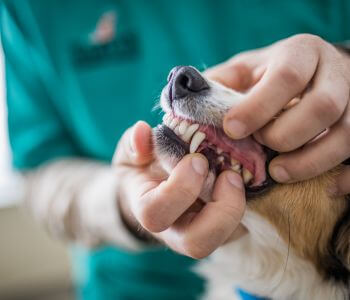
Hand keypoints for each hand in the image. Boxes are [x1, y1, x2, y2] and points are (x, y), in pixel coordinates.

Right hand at [113, 121, 245, 257]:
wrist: (156, 188)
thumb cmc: (144, 169)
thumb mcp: (133, 153)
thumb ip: (134, 143)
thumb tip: (142, 131)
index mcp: (149, 210)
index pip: (156, 214)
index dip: (179, 189)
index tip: (197, 159)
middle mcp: (176, 230)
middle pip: (197, 244)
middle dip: (219, 210)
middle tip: (229, 175)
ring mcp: (202, 232)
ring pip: (225, 238)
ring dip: (238, 207)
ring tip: (238, 176)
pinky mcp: (225, 228)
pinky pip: (243, 226)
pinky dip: (251, 203)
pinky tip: (249, 177)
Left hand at [207, 34, 349, 195]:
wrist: (311, 70)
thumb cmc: (269, 75)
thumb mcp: (244, 69)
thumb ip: (220, 82)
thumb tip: (187, 102)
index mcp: (301, 53)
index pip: (287, 76)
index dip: (259, 106)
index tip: (232, 129)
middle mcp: (334, 73)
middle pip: (324, 106)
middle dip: (286, 135)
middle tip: (260, 148)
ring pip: (348, 133)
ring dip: (311, 160)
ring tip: (278, 172)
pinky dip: (348, 177)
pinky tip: (327, 188)